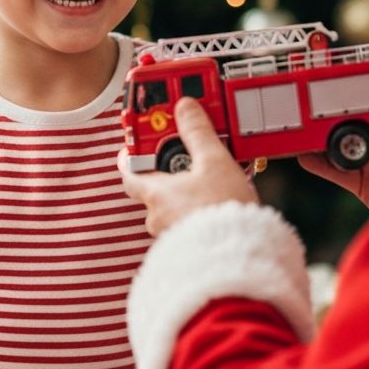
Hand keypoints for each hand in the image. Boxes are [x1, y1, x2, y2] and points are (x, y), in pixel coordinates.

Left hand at [118, 97, 258, 236]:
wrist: (238, 260)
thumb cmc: (222, 213)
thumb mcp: (214, 162)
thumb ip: (197, 133)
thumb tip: (185, 108)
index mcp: (155, 193)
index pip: (130, 171)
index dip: (135, 153)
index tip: (144, 140)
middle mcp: (157, 216)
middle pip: (156, 187)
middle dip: (173, 172)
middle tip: (192, 157)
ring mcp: (171, 234)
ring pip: (174, 207)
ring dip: (189, 193)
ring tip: (215, 181)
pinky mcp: (188, 247)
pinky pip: (188, 223)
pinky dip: (199, 211)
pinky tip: (220, 205)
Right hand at [298, 69, 368, 214]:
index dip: (353, 87)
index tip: (332, 76)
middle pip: (350, 120)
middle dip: (329, 110)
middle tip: (307, 99)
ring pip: (337, 145)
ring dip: (317, 136)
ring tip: (300, 125)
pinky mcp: (364, 185)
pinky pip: (335, 172)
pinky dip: (317, 163)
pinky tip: (303, 153)